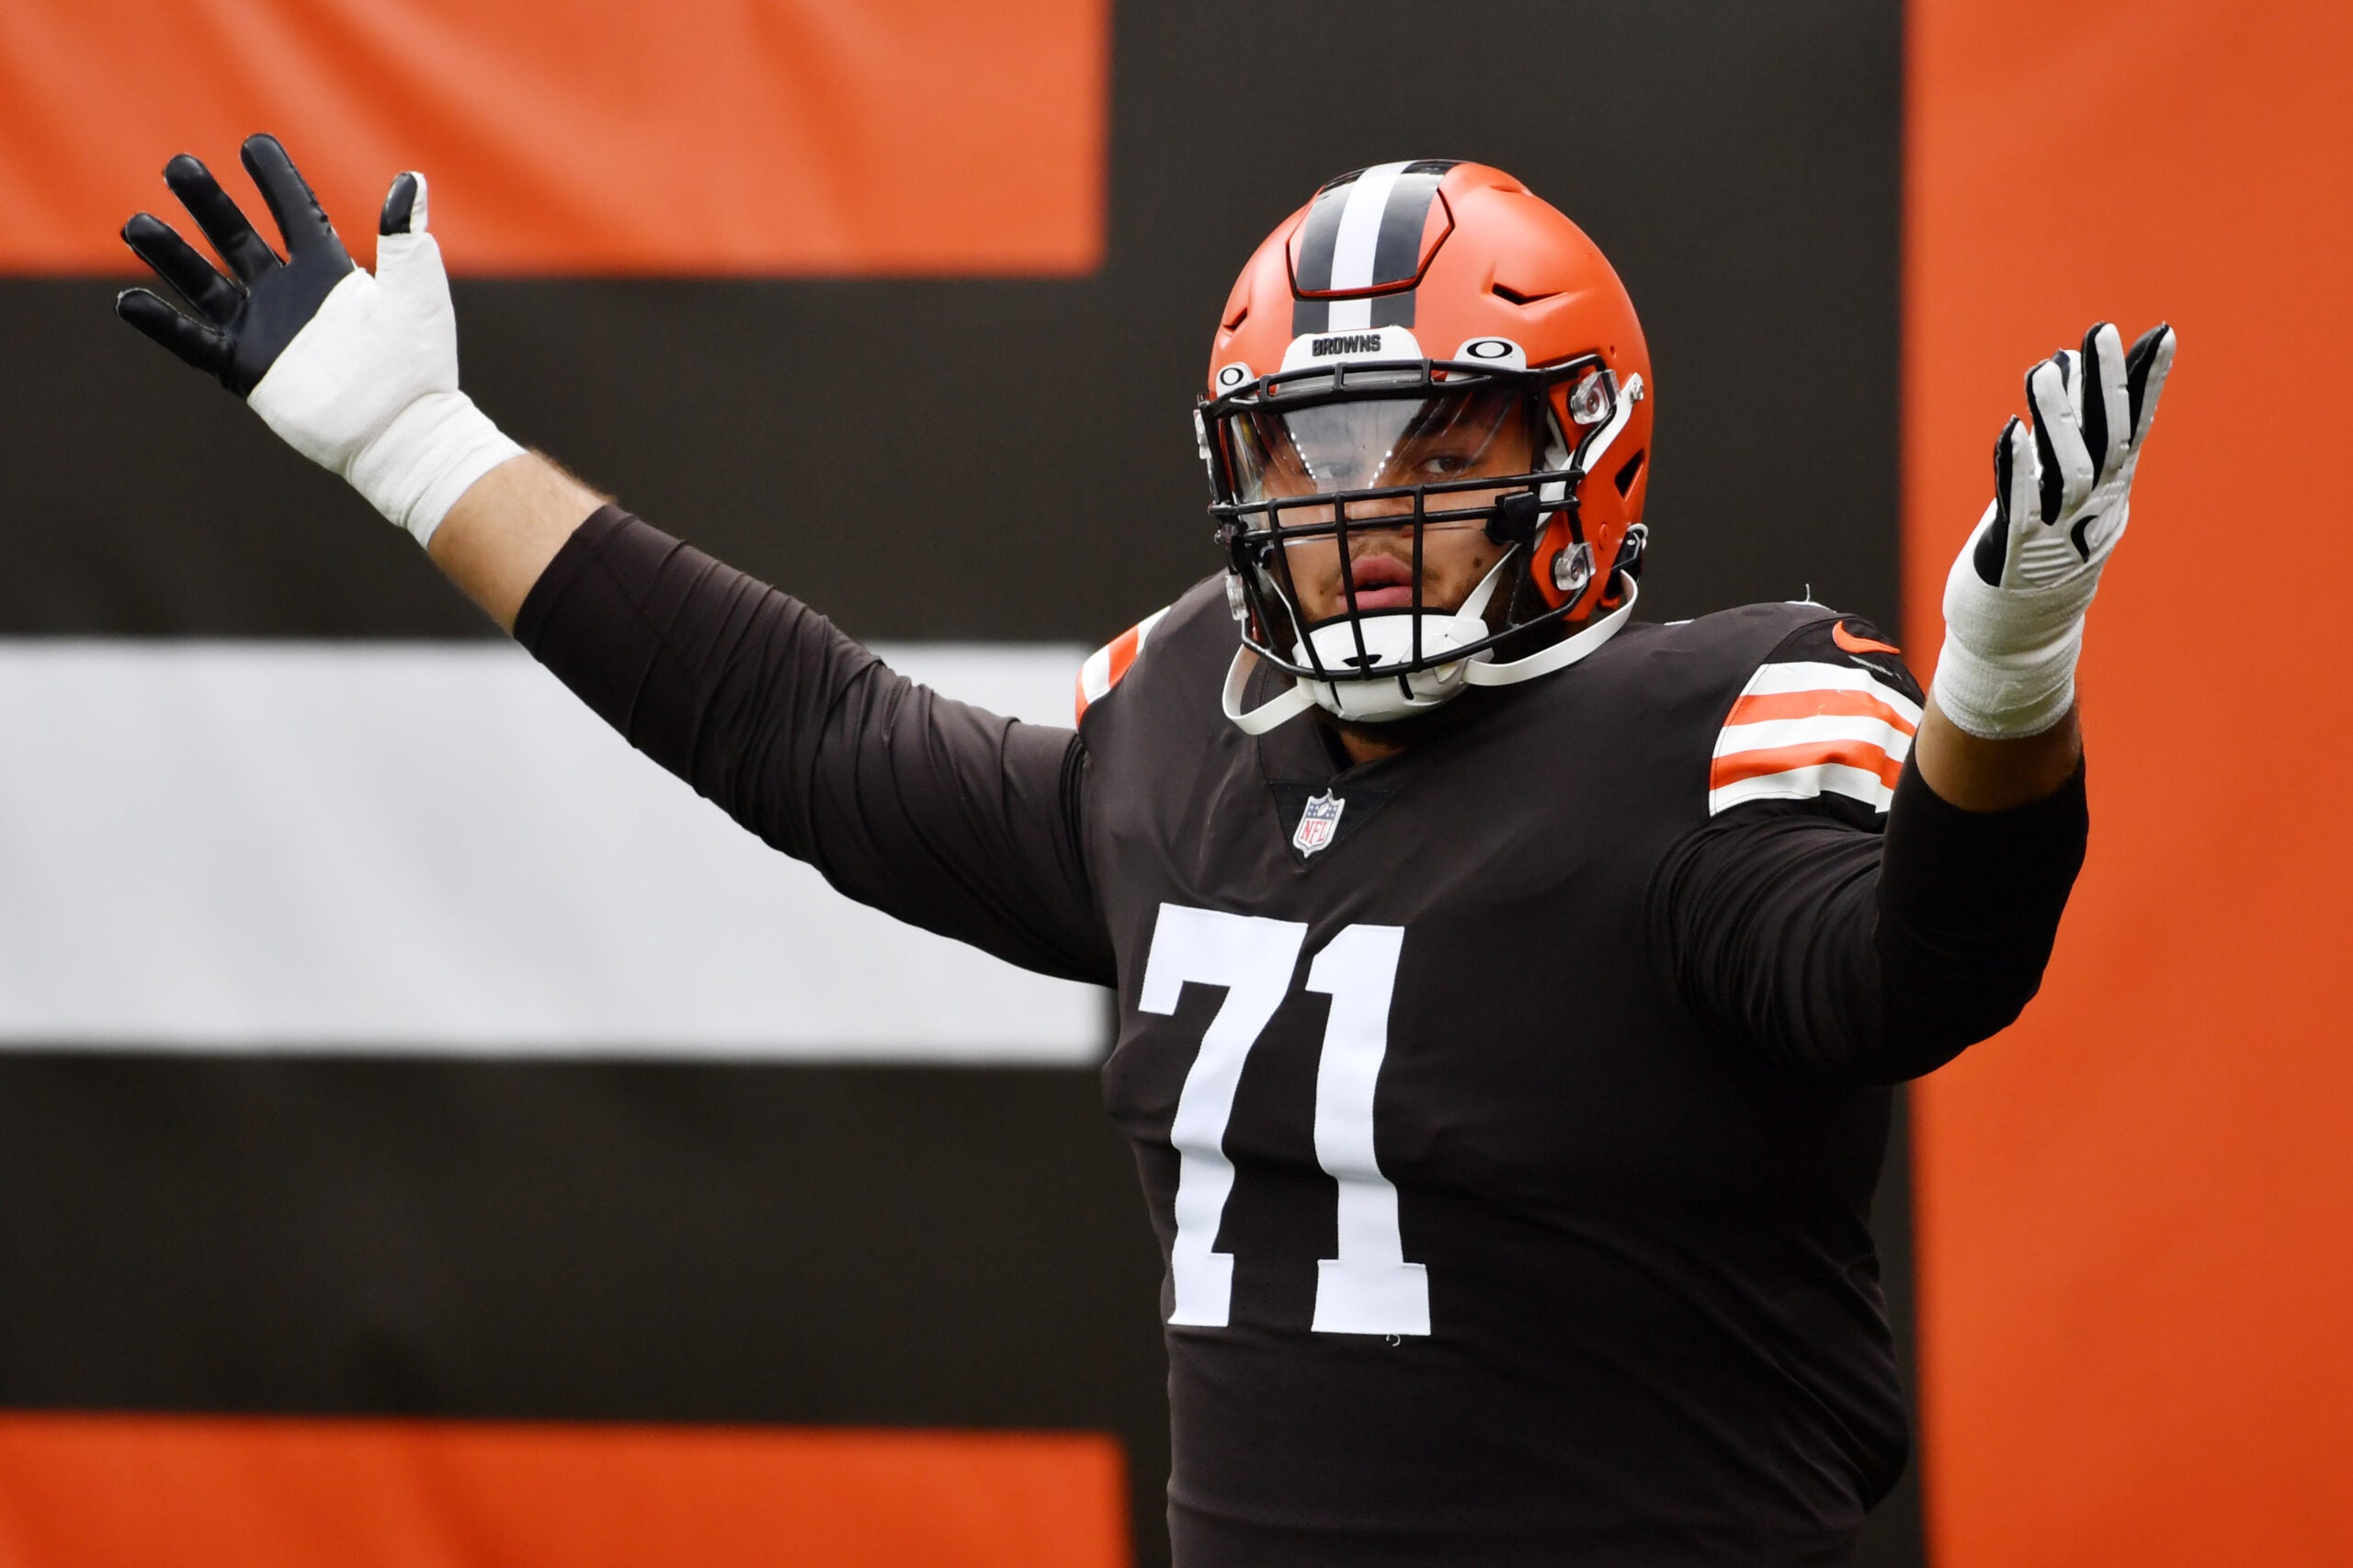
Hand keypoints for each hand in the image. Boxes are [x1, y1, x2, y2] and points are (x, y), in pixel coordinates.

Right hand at [116, 134, 519, 544]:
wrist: (404, 432)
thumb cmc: (419, 366)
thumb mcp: (416, 296)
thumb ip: (406, 241)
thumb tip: (410, 179)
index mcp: (329, 272)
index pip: (295, 213)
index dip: (275, 179)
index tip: (254, 144)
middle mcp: (289, 296)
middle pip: (235, 237)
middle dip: (207, 203)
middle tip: (177, 166)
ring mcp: (264, 331)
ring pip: (204, 282)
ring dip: (169, 254)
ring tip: (134, 224)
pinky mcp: (247, 369)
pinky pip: (194, 341)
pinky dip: (161, 322)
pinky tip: (129, 299)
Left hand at [1930, 320, 2176, 739]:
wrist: (2019, 638)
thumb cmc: (2038, 554)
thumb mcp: (2063, 495)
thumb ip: (2070, 442)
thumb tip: (2071, 372)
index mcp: (2108, 493)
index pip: (2134, 427)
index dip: (2147, 382)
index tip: (2162, 334)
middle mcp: (2091, 509)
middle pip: (2106, 439)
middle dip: (2104, 385)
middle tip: (2100, 333)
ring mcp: (2057, 531)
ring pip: (2066, 467)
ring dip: (2056, 416)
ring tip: (2045, 369)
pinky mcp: (2016, 552)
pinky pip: (2022, 504)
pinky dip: (2019, 467)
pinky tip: (2014, 430)